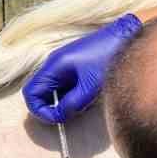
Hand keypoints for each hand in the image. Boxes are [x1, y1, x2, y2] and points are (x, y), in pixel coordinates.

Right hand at [22, 14, 141, 122]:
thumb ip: (71, 103)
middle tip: (68, 116)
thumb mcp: (89, 86)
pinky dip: (70, 95)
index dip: (39, 111)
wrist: (126, 37)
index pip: (31, 93)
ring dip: (61, 102)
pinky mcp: (74, 66)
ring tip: (81, 104)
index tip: (56, 120)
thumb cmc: (107, 58)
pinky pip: (64, 85)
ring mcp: (63, 64)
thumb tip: (59, 116)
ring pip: (52, 91)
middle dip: (50, 108)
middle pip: (39, 93)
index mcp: (53, 66)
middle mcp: (54, 64)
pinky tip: (86, 96)